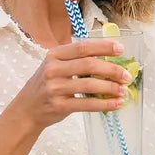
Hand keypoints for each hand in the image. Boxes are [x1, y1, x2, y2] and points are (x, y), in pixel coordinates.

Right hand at [14, 38, 130, 132]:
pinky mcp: (59, 105)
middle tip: (127, 75)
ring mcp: (55, 87)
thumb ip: (77, 61)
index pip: (83, 47)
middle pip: (89, 65)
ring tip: (123, 90)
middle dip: (112, 70)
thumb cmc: (48, 84)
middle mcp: (53, 69)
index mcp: (55, 54)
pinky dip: (105, 104)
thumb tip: (111, 60)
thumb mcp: (56, 66)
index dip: (104, 47)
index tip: (121, 49)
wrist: (28, 108)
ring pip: (90, 85)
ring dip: (111, 88)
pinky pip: (87, 104)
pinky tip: (116, 103)